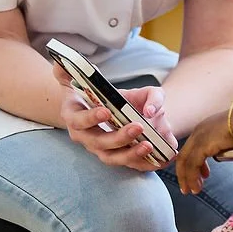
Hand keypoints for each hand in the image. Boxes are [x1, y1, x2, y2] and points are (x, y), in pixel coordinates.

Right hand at [53, 65, 177, 171]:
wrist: (97, 106)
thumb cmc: (91, 90)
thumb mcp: (84, 76)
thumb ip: (74, 68)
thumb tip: (79, 66)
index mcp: (74, 117)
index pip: (79, 121)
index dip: (91, 118)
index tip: (106, 111)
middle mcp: (85, 137)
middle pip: (99, 143)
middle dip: (119, 137)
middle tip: (138, 126)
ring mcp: (99, 149)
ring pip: (113, 158)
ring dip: (131, 154)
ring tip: (149, 145)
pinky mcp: (115, 156)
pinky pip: (128, 164)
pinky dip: (143, 163)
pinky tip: (158, 159)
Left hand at [174, 108, 232, 194]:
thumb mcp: (232, 135)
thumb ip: (226, 143)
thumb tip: (230, 150)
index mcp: (204, 128)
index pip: (192, 148)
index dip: (193, 163)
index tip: (201, 175)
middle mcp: (198, 132)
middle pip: (184, 156)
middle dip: (184, 173)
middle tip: (187, 187)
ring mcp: (198, 138)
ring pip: (185, 162)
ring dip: (187, 179)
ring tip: (192, 190)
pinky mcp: (202, 145)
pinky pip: (192, 165)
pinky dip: (191, 178)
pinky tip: (196, 187)